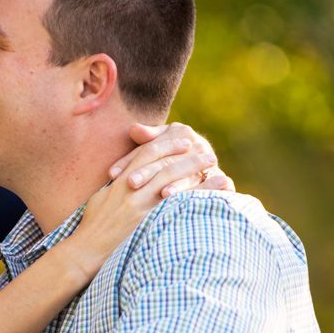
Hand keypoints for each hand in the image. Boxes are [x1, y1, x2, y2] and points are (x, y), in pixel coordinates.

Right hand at [65, 123, 233, 279]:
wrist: (85, 252)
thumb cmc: (90, 229)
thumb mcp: (101, 200)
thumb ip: (116, 187)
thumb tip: (126, 180)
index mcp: (120, 182)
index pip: (146, 154)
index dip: (167, 144)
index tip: (184, 141)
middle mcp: (131, 190)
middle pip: (164, 165)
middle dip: (188, 157)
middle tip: (207, 153)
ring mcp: (139, 206)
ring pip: (173, 182)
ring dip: (197, 175)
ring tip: (218, 172)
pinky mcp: (146, 224)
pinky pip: (176, 208)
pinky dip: (196, 201)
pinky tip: (213, 199)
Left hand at [110, 122, 234, 194]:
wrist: (202, 164)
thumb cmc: (170, 155)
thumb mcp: (156, 146)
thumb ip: (145, 138)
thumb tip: (133, 128)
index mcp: (180, 132)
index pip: (151, 147)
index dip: (130, 160)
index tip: (113, 174)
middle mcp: (196, 144)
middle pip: (168, 160)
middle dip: (148, 172)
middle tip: (131, 183)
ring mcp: (209, 160)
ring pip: (187, 174)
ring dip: (176, 185)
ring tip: (162, 194)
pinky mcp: (220, 178)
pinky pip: (209, 186)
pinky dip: (201, 193)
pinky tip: (190, 203)